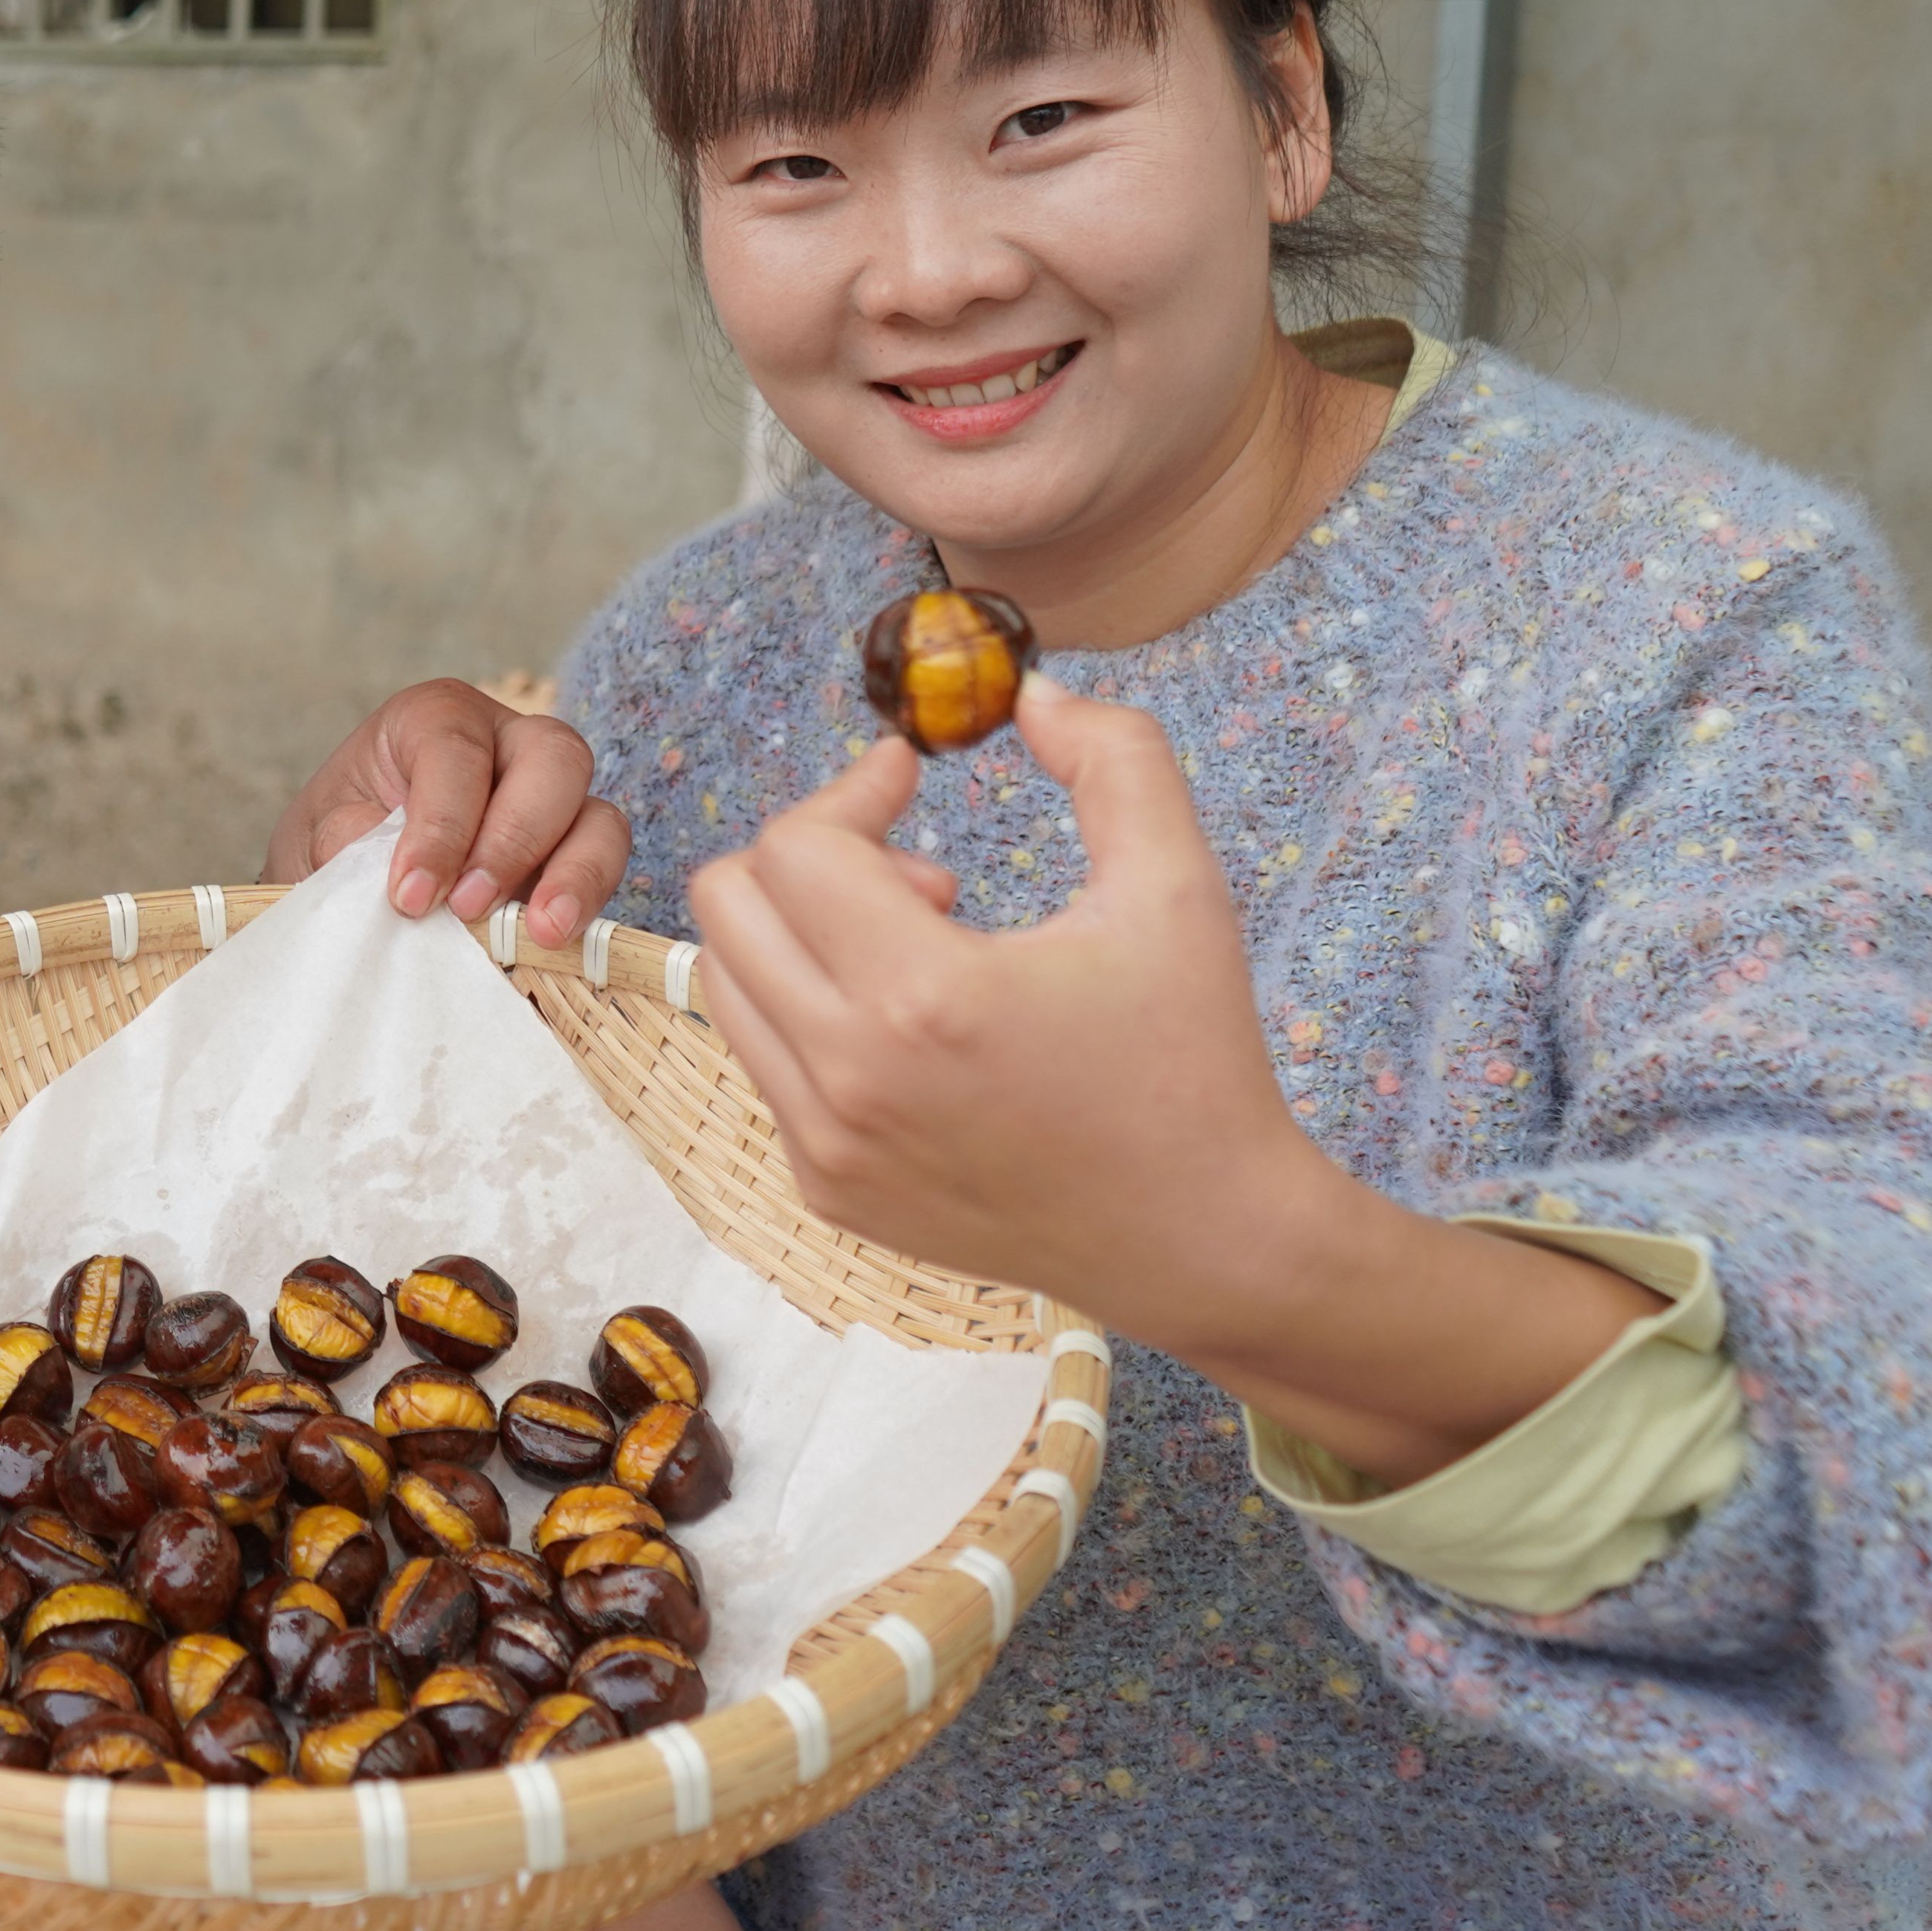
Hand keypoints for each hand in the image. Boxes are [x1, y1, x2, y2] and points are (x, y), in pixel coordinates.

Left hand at [267, 680, 628, 942]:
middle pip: (552, 757)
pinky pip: (603, 867)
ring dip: (575, 873)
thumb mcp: (318, 835)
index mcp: (434, 718)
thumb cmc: (335, 841)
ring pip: (597, 812)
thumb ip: (347, 842)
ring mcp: (549, 800)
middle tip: (469, 906)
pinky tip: (552, 943)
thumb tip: (394, 873)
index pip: (456, 750)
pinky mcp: (571, 856)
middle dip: (515, 836)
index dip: (441, 824)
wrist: (345, 884)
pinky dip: (585, 902)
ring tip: (541, 933)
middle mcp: (505, 742)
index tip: (412, 896)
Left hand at [688, 675, 1655, 1484]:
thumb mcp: (1177, 887)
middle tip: (922, 879)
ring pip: (726, 981)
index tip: (912, 780)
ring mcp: (822, 1144)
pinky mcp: (823, 1189)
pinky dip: (813, 1015)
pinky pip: (761, 1059)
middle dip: (811, 858)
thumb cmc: (1194, 1060)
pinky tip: (917, 1030)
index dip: (852, 789)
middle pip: (724, 903)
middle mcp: (846, 1079)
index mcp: (921, 999)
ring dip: (803, 937)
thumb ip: (1113, 757)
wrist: (1206, 1242)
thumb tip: (1031, 688)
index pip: (795, 845)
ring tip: (922, 951)